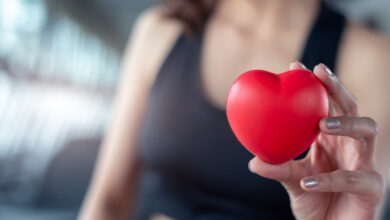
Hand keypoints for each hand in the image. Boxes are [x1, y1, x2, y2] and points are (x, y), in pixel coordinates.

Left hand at [249, 62, 384, 219]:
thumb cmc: (314, 201)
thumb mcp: (292, 180)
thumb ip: (278, 168)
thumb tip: (253, 160)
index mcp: (331, 138)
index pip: (328, 104)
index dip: (316, 83)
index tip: (296, 64)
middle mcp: (350, 145)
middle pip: (352, 106)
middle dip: (337, 87)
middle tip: (319, 73)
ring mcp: (365, 163)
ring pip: (368, 131)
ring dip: (345, 123)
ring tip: (322, 125)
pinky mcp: (372, 187)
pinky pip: (354, 178)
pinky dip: (330, 179)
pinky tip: (308, 181)